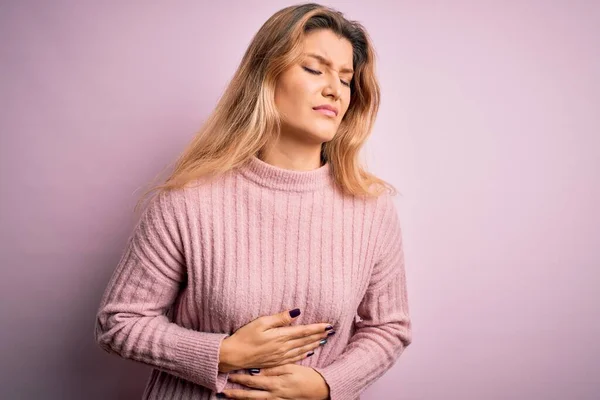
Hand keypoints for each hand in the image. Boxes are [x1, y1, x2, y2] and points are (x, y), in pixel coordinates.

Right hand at [218, 308, 334, 372]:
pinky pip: (294, 358)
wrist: (233, 356)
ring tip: (324, 340)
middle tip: (331, 332)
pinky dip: (304, 355)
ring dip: (314, 344)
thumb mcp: (261, 322)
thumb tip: (296, 312)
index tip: (329, 325)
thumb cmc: (244, 336)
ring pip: (302, 350)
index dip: (318, 328)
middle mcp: (283, 347)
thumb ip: (280, 318)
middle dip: (319, 335)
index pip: (304, 331)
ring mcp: (280, 356)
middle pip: (306, 340)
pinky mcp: (275, 362)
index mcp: (280, 336)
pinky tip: (309, 353)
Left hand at [219, 363, 329, 398]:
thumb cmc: (306, 376)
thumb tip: (258, 370)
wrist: (319, 389)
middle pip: (251, 396)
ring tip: (230, 398)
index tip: (229, 376)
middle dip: (236, 394)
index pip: (253, 381)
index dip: (240, 379)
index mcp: (275, 383)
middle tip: (223, 392)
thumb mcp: (291, 368)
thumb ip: (274, 369)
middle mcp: (274, 394)